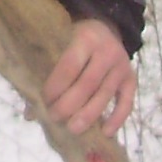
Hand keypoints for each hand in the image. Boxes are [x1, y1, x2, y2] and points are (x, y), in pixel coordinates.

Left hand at [44, 19, 135, 136]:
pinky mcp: (131, 79)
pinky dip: (117, 119)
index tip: (44, 102)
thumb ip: (47, 75)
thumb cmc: (73, 40)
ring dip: (88, 115)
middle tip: (55, 118)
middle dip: (69, 105)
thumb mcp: (60, 45)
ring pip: (105, 95)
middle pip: (87, 84)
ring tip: (73, 129)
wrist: (105, 28)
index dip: (56, 88)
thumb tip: (30, 114)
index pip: (69, 67)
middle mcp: (106, 52)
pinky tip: (105, 133)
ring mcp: (122, 66)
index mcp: (85, 39)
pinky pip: (127, 103)